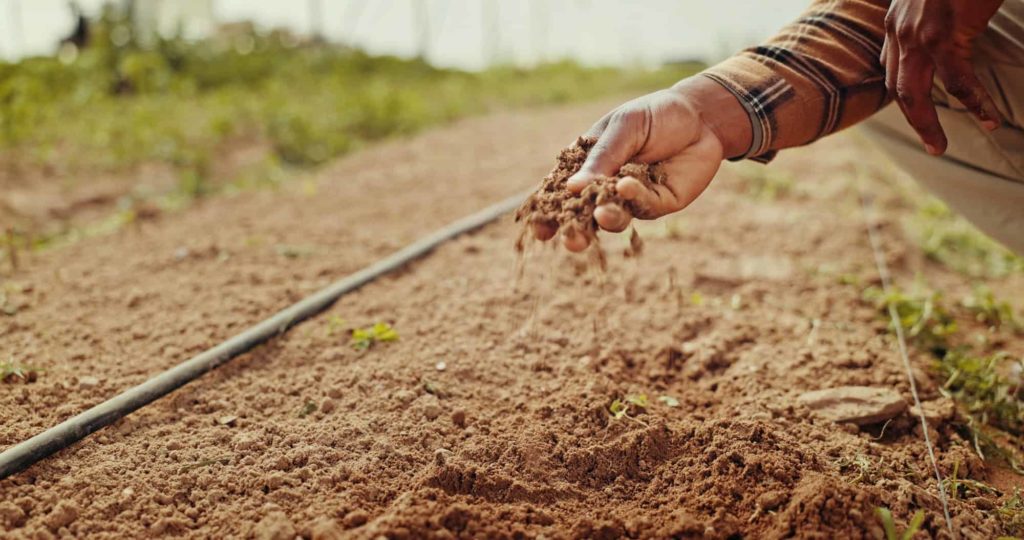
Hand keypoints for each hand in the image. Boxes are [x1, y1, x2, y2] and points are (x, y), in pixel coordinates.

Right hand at [535, 76, 750, 251]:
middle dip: (576, 230)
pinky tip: (627, 185)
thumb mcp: (625, 127)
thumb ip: (602, 158)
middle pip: (583, 214)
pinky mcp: (656, 204)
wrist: (702, 117)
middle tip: (572, 240)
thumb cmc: (656, 115)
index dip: (549, 212)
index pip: (561, 191)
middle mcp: (605, 185)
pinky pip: (642, 207)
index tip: (540, 229)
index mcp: (587, 164)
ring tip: (601, 215)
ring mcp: (630, 198)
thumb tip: (572, 188)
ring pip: (612, 218)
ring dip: (605, 220)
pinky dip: (632, 197)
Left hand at [882, 0, 1002, 154]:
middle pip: (898, 89)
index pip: (890, 66)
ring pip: (916, 94)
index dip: (899, 92)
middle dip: (913, 120)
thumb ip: (938, 13)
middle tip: (932, 144)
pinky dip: (972, 104)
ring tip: (942, 146)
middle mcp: (899, 31)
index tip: (913, 110)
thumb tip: (953, 23)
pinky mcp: (945, 36)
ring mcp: (919, 36)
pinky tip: (988, 119)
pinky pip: (956, 82)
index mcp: (896, 20)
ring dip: (929, 125)